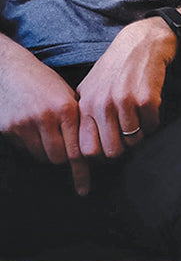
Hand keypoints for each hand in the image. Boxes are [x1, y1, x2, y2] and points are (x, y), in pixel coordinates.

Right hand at [0, 40, 89, 194]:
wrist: (9, 70)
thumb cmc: (45, 83)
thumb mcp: (68, 96)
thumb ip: (78, 120)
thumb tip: (92, 149)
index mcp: (68, 109)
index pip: (79, 150)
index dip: (83, 171)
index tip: (85, 190)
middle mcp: (47, 118)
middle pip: (60, 158)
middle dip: (64, 157)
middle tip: (64, 144)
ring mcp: (25, 124)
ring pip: (42, 157)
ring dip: (47, 153)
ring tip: (47, 133)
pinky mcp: (8, 129)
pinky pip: (25, 150)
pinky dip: (31, 146)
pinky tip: (31, 129)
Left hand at [75, 18, 173, 161]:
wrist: (141, 44)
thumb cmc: (115, 69)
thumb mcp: (90, 88)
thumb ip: (84, 116)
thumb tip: (84, 148)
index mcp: (86, 106)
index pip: (87, 150)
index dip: (101, 155)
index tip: (110, 145)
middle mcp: (102, 105)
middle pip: (112, 151)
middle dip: (123, 147)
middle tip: (128, 135)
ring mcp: (125, 102)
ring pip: (134, 141)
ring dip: (140, 134)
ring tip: (140, 118)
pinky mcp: (147, 99)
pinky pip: (152, 126)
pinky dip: (154, 122)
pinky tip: (151, 108)